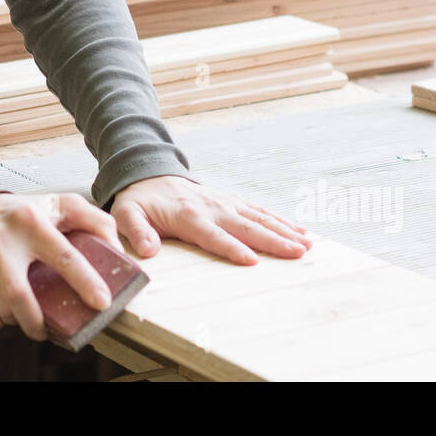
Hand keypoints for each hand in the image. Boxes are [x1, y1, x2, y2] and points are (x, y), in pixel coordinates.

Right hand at [0, 191, 120, 340]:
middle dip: (37, 321)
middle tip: (50, 330)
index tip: (102, 302)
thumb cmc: (25, 213)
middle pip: (18, 293)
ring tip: (29, 317)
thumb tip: (118, 251)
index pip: (62, 255)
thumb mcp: (62, 205)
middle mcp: (1, 238)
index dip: (84, 281)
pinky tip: (4, 315)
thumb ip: (95, 221)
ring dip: (18, 320)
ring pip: (0, 305)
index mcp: (31, 221)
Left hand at [110, 175, 312, 264]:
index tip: (252, 261)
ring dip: (284, 230)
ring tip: (308, 244)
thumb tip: (148, 251)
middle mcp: (212, 208)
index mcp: (189, 216)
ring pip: (259, 217)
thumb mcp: (127, 215)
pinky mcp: (231, 201)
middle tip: (298, 253)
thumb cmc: (139, 201)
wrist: (148, 174)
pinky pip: (259, 211)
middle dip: (273, 240)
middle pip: (246, 226)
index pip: (214, 236)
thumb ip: (137, 232)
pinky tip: (299, 231)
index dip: (232, 248)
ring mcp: (224, 202)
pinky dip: (280, 220)